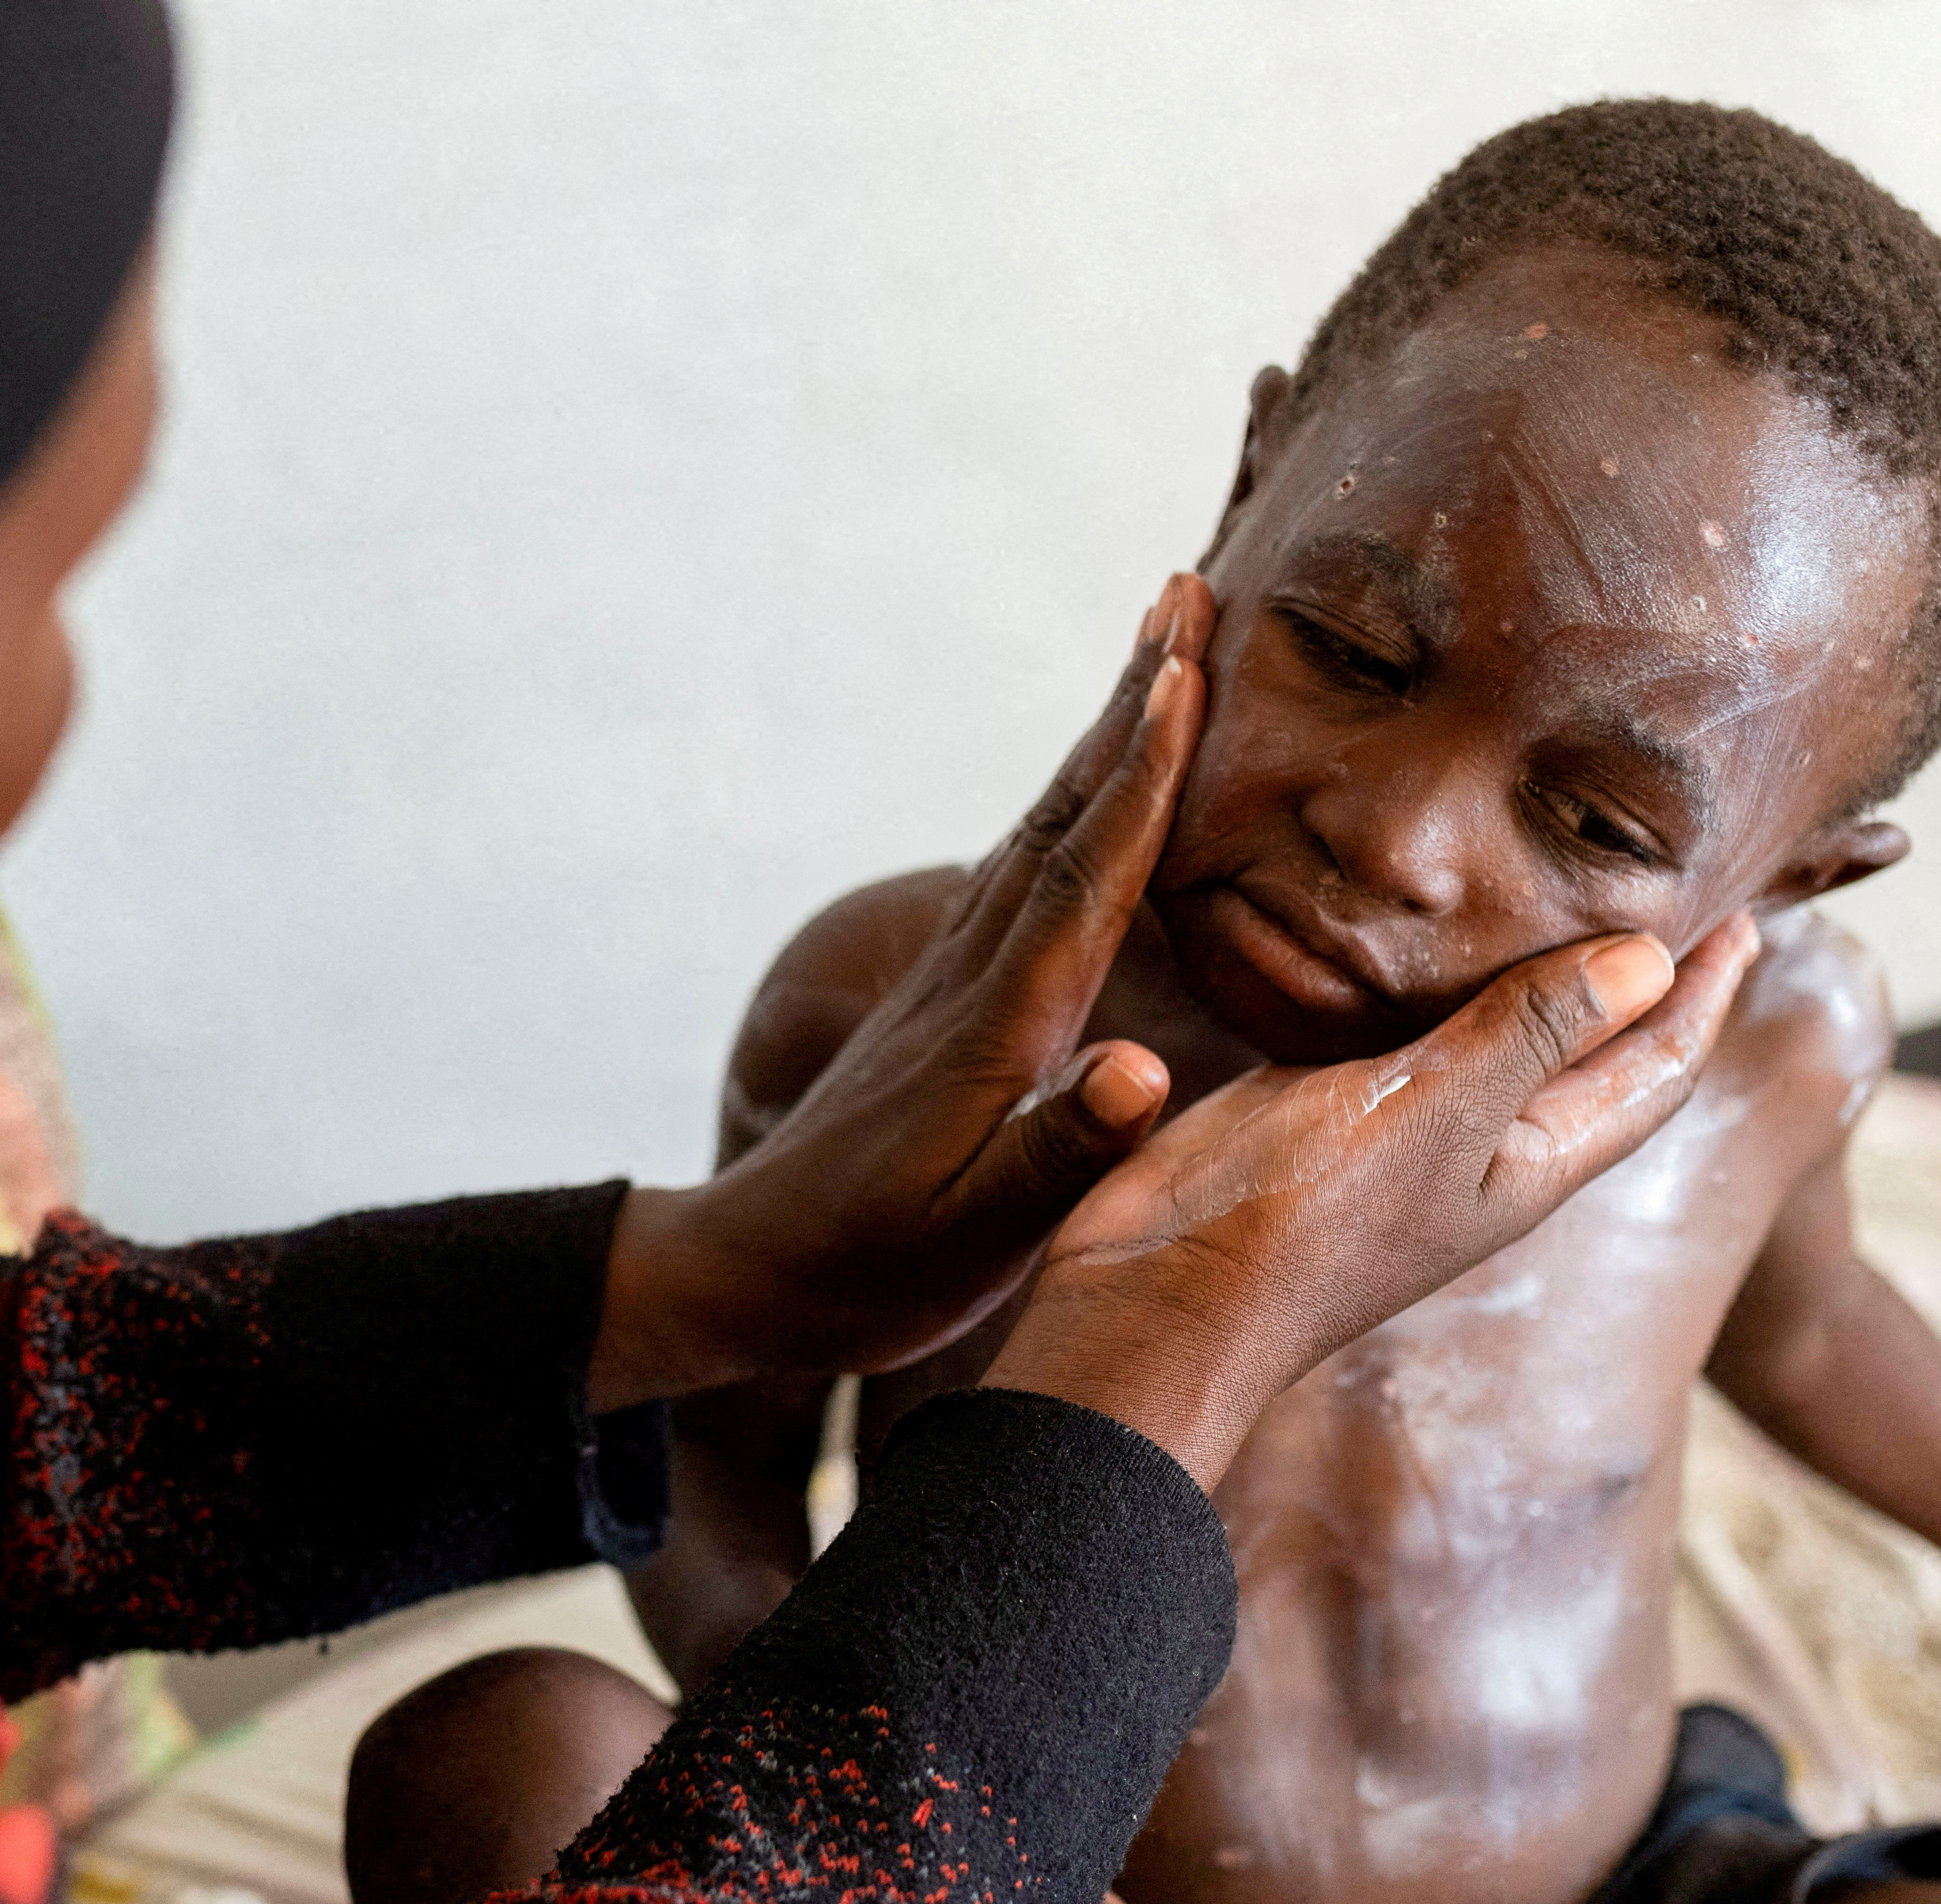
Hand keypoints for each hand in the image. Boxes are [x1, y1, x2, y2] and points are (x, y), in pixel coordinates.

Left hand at [590, 578, 1218, 1410]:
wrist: (754, 1273)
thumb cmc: (872, 1273)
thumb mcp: (973, 1241)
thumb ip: (1057, 1156)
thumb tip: (1139, 1072)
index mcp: (998, 1030)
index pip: (1086, 876)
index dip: (1142, 773)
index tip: (1185, 670)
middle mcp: (977, 979)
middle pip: (1068, 815)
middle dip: (1133, 705)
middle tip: (1186, 593)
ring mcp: (959, 979)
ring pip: (1048, 829)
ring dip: (1108, 736)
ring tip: (1162, 651)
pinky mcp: (951, 996)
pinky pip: (1030, 869)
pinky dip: (1079, 805)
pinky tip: (1098, 786)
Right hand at [987, 912, 1761, 1487]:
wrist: (1162, 1303)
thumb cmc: (1303, 1223)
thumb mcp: (1434, 1112)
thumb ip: (1533, 1032)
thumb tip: (1650, 960)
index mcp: (1532, 1161)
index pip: (1653, 1071)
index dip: (1704, 993)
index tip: (1745, 912)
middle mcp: (1481, 1149)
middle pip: (1593, 1054)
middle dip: (1641, 978)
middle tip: (1672, 884)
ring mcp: (1404, 1134)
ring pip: (1502, 1037)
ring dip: (1540, 970)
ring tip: (1563, 887)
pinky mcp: (1326, 1110)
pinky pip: (1411, 1031)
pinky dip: (1436, 978)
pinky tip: (1421, 932)